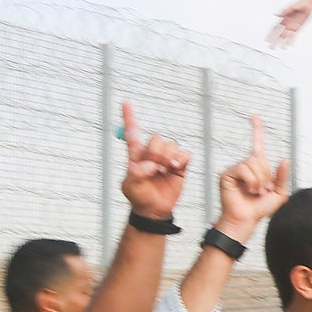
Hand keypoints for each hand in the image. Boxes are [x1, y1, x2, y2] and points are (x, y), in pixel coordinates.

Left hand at [119, 101, 190, 219]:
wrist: (155, 209)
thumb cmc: (139, 197)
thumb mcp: (130, 186)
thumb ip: (136, 173)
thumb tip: (151, 165)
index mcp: (136, 155)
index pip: (132, 132)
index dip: (129, 117)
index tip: (126, 102)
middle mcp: (152, 153)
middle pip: (157, 138)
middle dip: (156, 153)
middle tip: (155, 169)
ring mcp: (167, 158)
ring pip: (172, 144)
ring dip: (169, 157)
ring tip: (164, 171)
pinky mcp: (180, 164)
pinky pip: (186, 153)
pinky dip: (182, 158)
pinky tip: (176, 168)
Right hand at [215, 114, 291, 234]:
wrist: (246, 220)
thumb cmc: (259, 209)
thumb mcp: (278, 193)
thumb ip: (282, 177)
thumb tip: (284, 159)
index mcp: (256, 167)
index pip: (257, 144)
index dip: (256, 130)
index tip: (253, 116)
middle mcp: (244, 165)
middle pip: (260, 158)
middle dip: (266, 176)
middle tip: (262, 191)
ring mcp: (235, 169)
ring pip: (253, 164)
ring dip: (259, 181)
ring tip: (255, 192)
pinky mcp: (227, 174)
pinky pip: (244, 169)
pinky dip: (251, 181)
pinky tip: (248, 191)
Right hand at [268, 0, 311, 48]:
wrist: (309, 4)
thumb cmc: (300, 3)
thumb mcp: (293, 6)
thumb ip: (285, 11)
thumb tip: (277, 14)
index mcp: (283, 18)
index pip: (275, 28)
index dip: (270, 34)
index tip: (267, 40)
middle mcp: (287, 23)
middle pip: (279, 34)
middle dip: (275, 41)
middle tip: (271, 47)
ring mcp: (292, 26)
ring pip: (286, 36)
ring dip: (283, 42)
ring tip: (281, 48)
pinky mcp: (298, 27)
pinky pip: (294, 35)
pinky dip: (291, 40)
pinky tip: (289, 45)